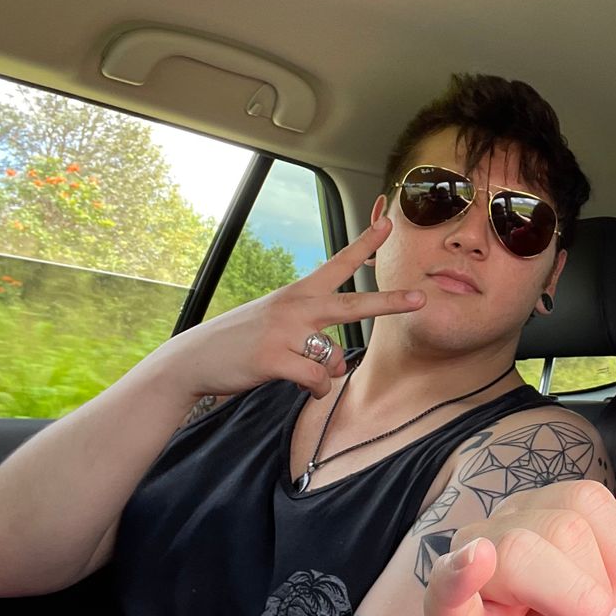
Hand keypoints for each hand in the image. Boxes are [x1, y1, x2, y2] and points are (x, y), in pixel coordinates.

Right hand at [138, 216, 424, 402]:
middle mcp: (296, 307)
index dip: (365, 244)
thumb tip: (342, 364)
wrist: (194, 359)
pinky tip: (305, 389)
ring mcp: (285, 332)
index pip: (338, 264)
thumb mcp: (280, 325)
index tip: (389, 225)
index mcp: (299, 292)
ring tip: (303, 374)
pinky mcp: (274, 359)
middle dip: (390, 302)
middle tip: (420, 298)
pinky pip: (318, 380)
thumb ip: (316, 337)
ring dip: (327, 373)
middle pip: (354, 304)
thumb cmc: (243, 341)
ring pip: (336, 357)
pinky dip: (317, 390)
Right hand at [423, 430, 615, 615]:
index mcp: (539, 520)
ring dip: (572, 606)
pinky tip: (475, 563)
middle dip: (599, 592)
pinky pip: (447, 585)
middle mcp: (498, 535)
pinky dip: (461, 570)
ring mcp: (465, 577)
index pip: (588, 500)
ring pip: (522, 550)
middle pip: (563, 525)